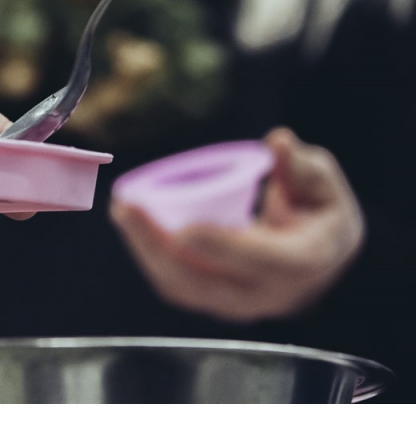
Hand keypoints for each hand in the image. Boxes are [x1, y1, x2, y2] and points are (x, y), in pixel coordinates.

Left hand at [109, 128, 363, 321]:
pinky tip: (131, 225)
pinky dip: (151, 256)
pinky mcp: (216, 300)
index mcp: (305, 262)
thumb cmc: (319, 210)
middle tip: (126, 208)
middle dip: (159, 248)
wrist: (320, 255)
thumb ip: (302, 165)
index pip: (265, 260)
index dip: (224, 246)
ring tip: (121, 212)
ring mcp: (240, 303)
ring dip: (146, 251)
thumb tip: (278, 141)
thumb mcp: (322, 182)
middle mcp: (271, 293)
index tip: (184, 228)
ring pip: (185, 287)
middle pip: (207, 282)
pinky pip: (178, 284)